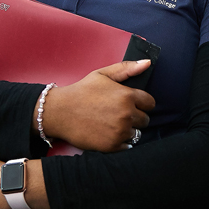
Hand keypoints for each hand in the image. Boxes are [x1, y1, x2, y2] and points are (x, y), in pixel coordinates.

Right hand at [39, 60, 155, 152]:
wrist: (59, 112)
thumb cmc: (81, 91)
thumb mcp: (103, 74)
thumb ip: (127, 68)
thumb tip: (147, 63)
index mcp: (127, 96)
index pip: (150, 103)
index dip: (141, 103)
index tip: (131, 104)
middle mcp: (126, 114)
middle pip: (145, 120)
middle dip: (135, 117)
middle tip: (118, 114)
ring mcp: (120, 131)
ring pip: (136, 133)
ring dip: (128, 130)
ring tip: (112, 124)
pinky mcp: (112, 145)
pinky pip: (127, 146)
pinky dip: (120, 142)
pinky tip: (108, 134)